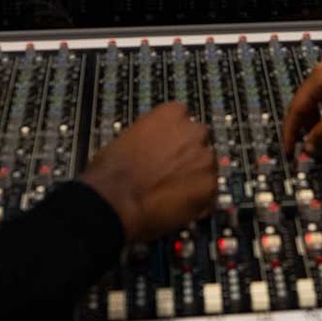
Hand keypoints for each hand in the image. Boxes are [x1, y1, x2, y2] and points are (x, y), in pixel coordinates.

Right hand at [80, 102, 216, 241]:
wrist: (114, 200)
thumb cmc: (111, 170)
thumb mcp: (127, 137)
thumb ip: (151, 135)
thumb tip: (155, 144)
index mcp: (172, 114)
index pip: (184, 117)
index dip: (176, 135)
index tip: (169, 146)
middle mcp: (194, 131)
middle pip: (200, 141)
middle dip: (190, 155)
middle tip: (172, 170)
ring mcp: (205, 159)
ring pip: (208, 167)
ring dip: (196, 177)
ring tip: (174, 192)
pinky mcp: (210, 186)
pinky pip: (210, 193)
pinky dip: (200, 200)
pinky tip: (179, 206)